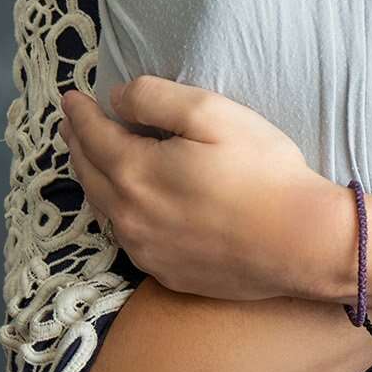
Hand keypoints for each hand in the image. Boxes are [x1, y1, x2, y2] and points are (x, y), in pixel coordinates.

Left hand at [58, 76, 332, 301]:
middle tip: (70, 125)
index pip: (92, 136)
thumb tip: (115, 99)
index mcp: (135, 173)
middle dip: (77, 144)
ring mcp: (147, 251)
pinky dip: (116, 213)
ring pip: (104, 210)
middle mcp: (130, 217)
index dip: (79, 114)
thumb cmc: (262, 170)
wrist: (301, 242)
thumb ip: (155, 98)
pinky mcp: (167, 273)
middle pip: (90, 175)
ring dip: (92, 179)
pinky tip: (126, 206)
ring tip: (90, 159)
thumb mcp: (212, 113)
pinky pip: (127, 238)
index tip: (70, 98)